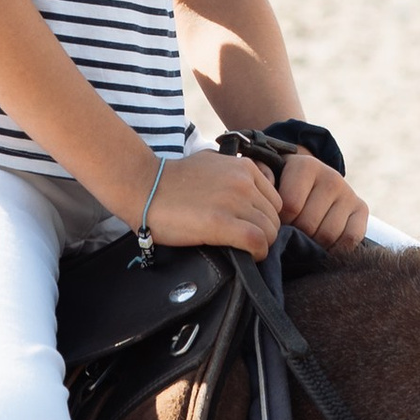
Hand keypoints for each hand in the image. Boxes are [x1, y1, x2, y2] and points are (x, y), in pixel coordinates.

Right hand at [135, 149, 281, 256]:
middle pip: (274, 219)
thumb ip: (233, 172)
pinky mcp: (221, 223)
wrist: (144, 187)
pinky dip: (256, 254)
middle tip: (242, 243)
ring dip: (258, 246)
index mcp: (244, 168)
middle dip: (262, 234)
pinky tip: (244, 257)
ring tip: (240, 250)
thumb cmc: (172, 179)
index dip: (264, 219)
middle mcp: (244, 182)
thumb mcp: (211, 162)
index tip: (249, 228)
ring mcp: (234, 202)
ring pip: (269, 232)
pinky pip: (257, 242)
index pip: (275, 202)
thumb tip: (246, 189)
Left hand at [275, 145, 368, 254]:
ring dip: (313, 243)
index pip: (290, 206)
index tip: (276, 220)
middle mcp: (331, 177)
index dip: (279, 221)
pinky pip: (350, 240)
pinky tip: (324, 244)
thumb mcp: (268, 175)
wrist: (311, 182)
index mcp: (306, 165)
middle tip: (290, 232)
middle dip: (296, 234)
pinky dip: (336, 249)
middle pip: (308, 224)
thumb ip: (260, 175)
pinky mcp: (362, 209)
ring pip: (327, 235)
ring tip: (305, 236)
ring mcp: (348, 193)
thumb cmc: (283, 185)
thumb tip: (267, 180)